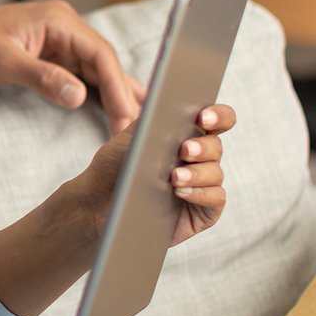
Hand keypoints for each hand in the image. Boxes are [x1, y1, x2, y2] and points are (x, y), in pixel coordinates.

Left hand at [0, 0, 146, 132]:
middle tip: (138, 130)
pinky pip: (85, 73)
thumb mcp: (3, 62)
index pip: (100, 54)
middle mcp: (66, 27)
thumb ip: (42, 77)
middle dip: (123, 95)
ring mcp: (61, 40)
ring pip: (99, 69)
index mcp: (59, 20)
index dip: (118, 87)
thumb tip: (79, 96)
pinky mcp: (54, 54)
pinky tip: (118, 109)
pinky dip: (100, 92)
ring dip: (116, 95)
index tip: (128, 117)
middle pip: (105, 63)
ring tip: (138, 124)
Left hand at [58, 104, 234, 245]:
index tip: (204, 116)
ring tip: (174, 177)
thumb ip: (149, 121)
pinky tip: (180, 192)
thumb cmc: (113, 169)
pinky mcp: (204, 211)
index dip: (217, 115)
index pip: (215, 119)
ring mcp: (203, 185)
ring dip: (197, 173)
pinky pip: (215, 198)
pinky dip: (200, 193)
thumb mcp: (126, 140)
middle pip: (216, 146)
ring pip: (215, 172)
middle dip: (202, 147)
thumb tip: (170, 104)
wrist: (98, 204)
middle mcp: (199, 159)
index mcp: (185, 135)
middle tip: (184, 150)